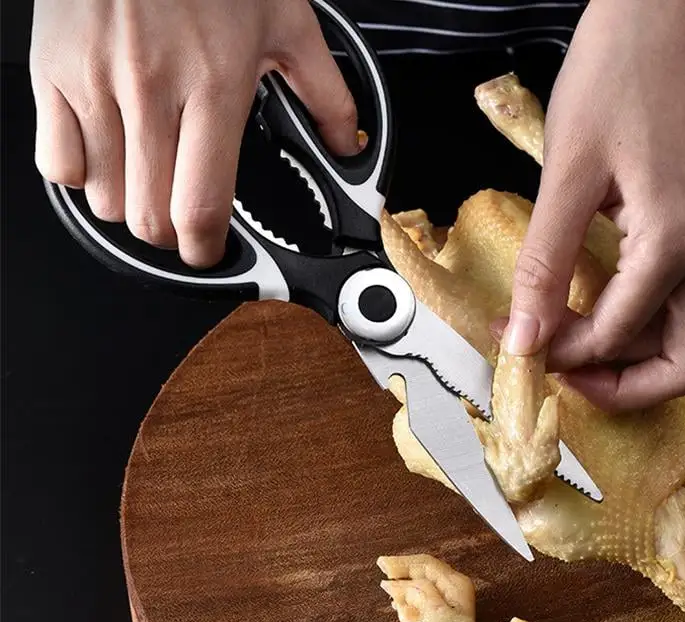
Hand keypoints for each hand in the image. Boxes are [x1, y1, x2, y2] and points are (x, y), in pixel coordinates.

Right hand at [30, 0, 360, 266]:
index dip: (204, 249)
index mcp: (213, 85)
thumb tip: (348, 146)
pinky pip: (56, 165)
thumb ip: (325, 95)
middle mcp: (150, 90)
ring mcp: (95, 83)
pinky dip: (83, 177)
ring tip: (150, 180)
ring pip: (104, 200)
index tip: (209, 252)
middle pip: (149, 216)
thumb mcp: (287, 21)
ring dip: (130, 206)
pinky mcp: (52, 72)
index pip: (200, 205)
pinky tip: (108, 156)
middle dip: (171, 234)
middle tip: (183, 219)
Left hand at [504, 0, 684, 410]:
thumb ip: (544, 265)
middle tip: (567, 375)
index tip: (521, 348)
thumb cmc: (617, 75)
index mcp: (676, 240)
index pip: (620, 334)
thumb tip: (523, 335)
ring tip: (579, 346)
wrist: (663, 15)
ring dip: (638, 356)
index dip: (565, 354)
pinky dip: (649, 321)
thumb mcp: (566, 175)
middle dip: (626, 386)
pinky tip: (604, 307)